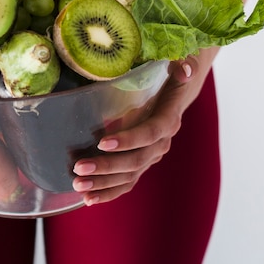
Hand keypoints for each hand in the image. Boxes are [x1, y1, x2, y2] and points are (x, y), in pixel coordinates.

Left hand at [72, 51, 215, 205]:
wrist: (178, 89)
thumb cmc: (173, 72)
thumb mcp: (180, 63)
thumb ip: (182, 65)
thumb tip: (185, 69)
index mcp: (169, 119)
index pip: (150, 133)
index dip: (129, 139)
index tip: (102, 141)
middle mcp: (161, 142)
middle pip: (135, 160)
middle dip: (107, 166)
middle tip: (79, 167)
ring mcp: (151, 155)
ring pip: (129, 176)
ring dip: (103, 183)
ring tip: (78, 185)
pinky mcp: (141, 162)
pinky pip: (126, 182)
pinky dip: (109, 192)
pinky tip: (88, 199)